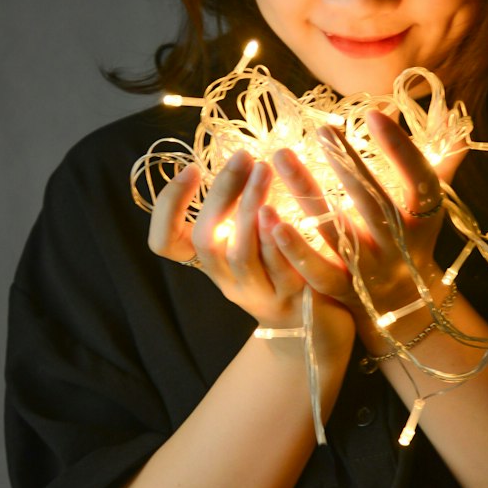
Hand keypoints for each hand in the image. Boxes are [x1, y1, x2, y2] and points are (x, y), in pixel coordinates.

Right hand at [147, 150, 342, 330]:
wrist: (321, 330)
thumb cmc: (284, 272)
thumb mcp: (254, 242)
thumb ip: (240, 211)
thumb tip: (236, 159)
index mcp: (213, 264)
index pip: (165, 242)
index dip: (169, 206)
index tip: (192, 168)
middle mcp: (229, 282)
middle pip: (206, 240)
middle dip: (221, 193)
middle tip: (242, 156)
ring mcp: (260, 294)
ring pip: (241, 254)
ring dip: (249, 208)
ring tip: (263, 170)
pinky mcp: (295, 299)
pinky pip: (281, 269)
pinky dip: (278, 240)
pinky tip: (283, 214)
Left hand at [270, 110, 452, 321]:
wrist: (404, 306)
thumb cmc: (412, 239)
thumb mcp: (429, 205)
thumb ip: (439, 163)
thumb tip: (453, 122)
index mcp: (425, 219)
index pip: (420, 180)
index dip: (400, 149)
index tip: (374, 114)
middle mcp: (401, 247)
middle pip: (374, 204)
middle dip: (347, 165)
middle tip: (320, 129)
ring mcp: (371, 272)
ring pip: (338, 233)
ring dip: (308, 194)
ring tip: (282, 157)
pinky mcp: (343, 291)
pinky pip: (317, 272)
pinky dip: (294, 248)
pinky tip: (269, 219)